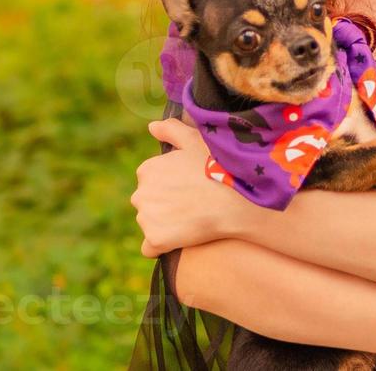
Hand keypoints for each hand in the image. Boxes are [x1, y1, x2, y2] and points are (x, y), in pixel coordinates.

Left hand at [130, 118, 247, 257]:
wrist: (234, 201)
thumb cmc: (218, 167)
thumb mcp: (195, 139)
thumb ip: (170, 130)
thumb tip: (151, 127)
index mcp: (147, 169)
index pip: (152, 181)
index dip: (171, 185)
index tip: (189, 187)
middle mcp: (140, 193)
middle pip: (148, 202)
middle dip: (164, 204)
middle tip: (191, 205)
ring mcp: (146, 217)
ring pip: (149, 223)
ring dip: (164, 224)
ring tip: (191, 221)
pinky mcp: (155, 238)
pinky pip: (150, 248)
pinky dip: (159, 246)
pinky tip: (176, 242)